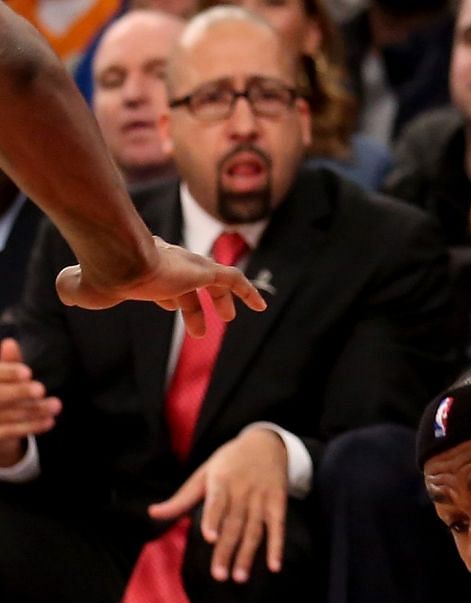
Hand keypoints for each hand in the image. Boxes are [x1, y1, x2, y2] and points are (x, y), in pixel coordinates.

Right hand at [0, 338, 57, 453]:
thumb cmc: (1, 393)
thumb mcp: (3, 377)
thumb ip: (7, 363)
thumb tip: (10, 343)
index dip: (8, 372)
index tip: (27, 372)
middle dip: (19, 392)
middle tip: (40, 389)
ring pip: (7, 414)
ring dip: (34, 410)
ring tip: (55, 405)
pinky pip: (10, 432)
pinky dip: (31, 426)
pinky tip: (49, 421)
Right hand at [56, 237, 265, 337]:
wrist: (118, 260)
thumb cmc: (102, 274)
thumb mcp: (85, 288)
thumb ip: (78, 290)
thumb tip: (67, 294)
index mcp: (145, 270)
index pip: (161, 283)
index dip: (167, 296)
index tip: (169, 306)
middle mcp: (168, 263)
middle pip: (187, 284)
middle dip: (193, 304)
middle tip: (200, 330)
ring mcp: (187, 265)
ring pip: (212, 279)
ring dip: (222, 299)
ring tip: (229, 318)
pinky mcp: (204, 269)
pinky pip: (234, 278)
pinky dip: (248, 291)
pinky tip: (261, 306)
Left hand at [149, 426, 288, 581]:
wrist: (266, 445)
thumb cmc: (228, 462)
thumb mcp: (203, 474)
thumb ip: (181, 498)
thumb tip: (152, 514)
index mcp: (222, 481)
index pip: (218, 502)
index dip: (214, 519)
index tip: (210, 537)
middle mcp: (243, 491)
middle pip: (234, 525)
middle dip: (226, 551)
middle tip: (219, 575)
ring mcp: (262, 499)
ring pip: (254, 531)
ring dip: (248, 555)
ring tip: (240, 577)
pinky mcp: (278, 504)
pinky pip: (278, 529)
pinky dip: (277, 547)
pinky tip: (275, 566)